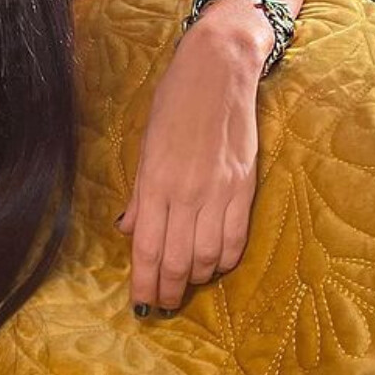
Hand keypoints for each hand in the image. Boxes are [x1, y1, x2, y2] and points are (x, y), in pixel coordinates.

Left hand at [114, 30, 259, 314]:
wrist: (219, 69)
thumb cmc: (174, 100)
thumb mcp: (146, 142)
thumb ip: (140, 192)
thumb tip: (129, 230)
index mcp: (156, 180)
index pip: (148, 248)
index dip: (144, 283)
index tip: (141, 304)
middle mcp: (188, 191)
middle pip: (177, 259)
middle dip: (168, 290)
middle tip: (162, 305)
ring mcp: (220, 190)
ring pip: (207, 256)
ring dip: (195, 278)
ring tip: (185, 284)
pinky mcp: (245, 185)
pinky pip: (236, 237)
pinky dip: (223, 259)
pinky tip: (213, 264)